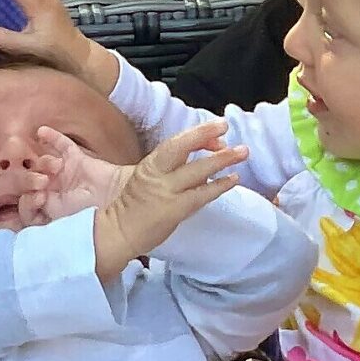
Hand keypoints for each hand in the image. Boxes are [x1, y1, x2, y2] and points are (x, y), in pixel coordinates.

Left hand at [19, 123, 132, 226]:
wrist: (112, 197)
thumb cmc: (85, 211)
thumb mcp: (54, 215)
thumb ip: (34, 207)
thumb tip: (23, 195)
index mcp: (50, 210)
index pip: (27, 202)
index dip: (26, 200)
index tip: (38, 198)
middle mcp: (55, 192)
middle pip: (32, 179)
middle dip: (32, 178)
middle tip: (42, 181)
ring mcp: (65, 174)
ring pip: (44, 162)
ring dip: (46, 162)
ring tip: (56, 167)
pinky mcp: (77, 159)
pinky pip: (62, 144)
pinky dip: (52, 137)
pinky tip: (41, 131)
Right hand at [92, 121, 248, 277]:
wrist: (117, 234)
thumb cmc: (132, 209)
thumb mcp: (145, 180)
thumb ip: (169, 170)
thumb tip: (198, 160)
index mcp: (150, 165)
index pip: (175, 143)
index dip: (197, 133)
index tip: (216, 129)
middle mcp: (157, 174)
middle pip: (182, 148)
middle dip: (204, 134)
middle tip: (226, 126)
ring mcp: (165, 192)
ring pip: (196, 170)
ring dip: (222, 159)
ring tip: (242, 152)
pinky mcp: (173, 210)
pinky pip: (200, 195)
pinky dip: (218, 186)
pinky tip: (233, 179)